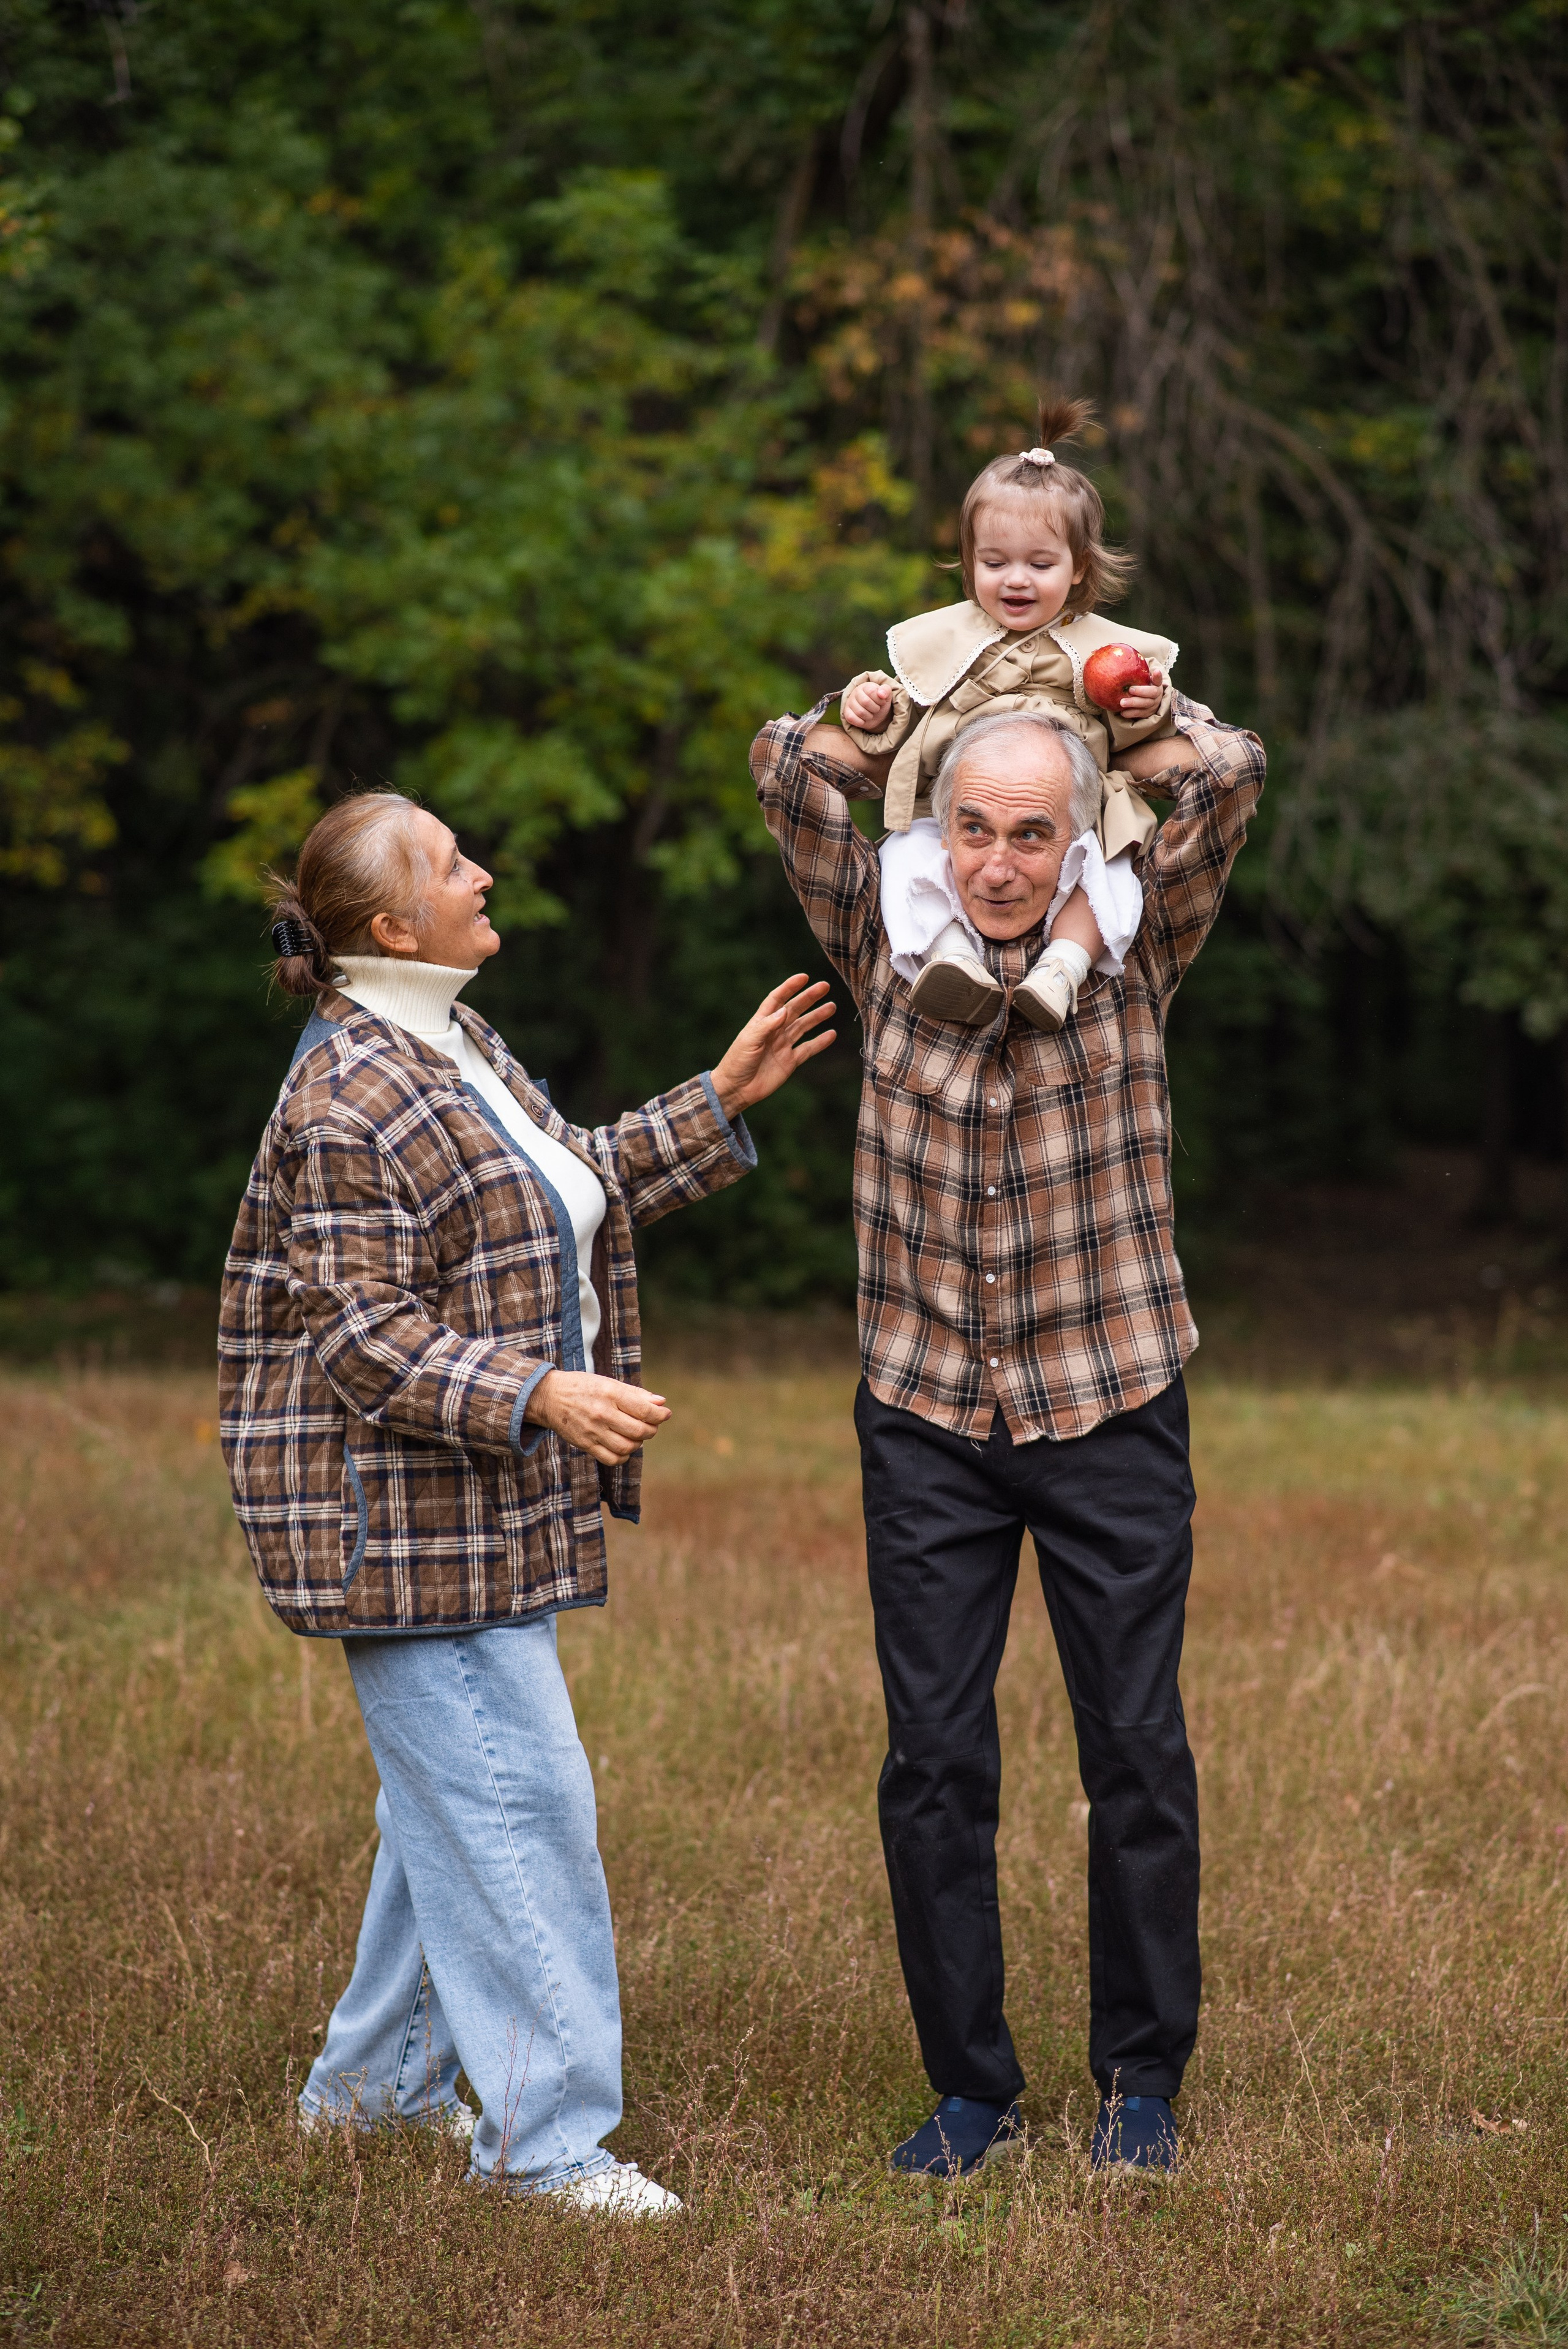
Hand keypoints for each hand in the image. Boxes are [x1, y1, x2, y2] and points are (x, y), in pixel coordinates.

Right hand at [525, 1370, 670, 1465]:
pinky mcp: (585, 1444)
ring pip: (627, 1447)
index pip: (644, 1410)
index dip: (660, 1415)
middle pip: (638, 1431)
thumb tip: (661, 1403)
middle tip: (651, 1426)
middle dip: (651, 1430)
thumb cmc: (583, 1387)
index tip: (665, 1414)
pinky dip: (623, 1456)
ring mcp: (593, 1431)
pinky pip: (611, 1459)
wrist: (549, 1397)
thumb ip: (635, 1394)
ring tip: (636, 1435)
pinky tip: (623, 1447)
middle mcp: (602, 1413)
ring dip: (638, 1443)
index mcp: (609, 1394)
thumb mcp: (608, 1383)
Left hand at [710, 974, 836, 1118]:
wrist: (737, 1089)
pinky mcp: (790, 1061)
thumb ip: (767, 1026)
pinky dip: (820, 1042)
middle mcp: (774, 1031)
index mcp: (761, 1022)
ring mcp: (783, 1045)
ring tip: (832, 1007)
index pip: (777, 999)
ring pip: (804, 1026)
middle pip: (795, 1009)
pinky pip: (808, 1049)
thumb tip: (785, 1010)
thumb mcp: (749, 1041)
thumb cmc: (737, 1062)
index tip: (804, 977)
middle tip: (825, 987)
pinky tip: (831, 1034)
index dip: (789, 987)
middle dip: (809, 998)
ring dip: (817, 1016)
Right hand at [842, 672, 894, 730]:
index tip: (882, 702)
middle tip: (876, 709)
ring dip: (869, 716)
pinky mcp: (846, 712)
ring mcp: (850, 702)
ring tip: (871, 714)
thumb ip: (886, 690)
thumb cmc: (880, 702)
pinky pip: (851, 719)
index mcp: (866, 686)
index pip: (872, 691)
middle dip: (875, 708)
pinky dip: (861, 722)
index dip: (880, 700)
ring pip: (860, 712)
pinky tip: (864, 719)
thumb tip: (881, 694)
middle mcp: (855, 692)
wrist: (875, 714)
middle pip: (866, 702)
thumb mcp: (886, 695)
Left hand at [1119, 662, 1164, 719]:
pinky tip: (1122, 712)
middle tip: (1130, 689)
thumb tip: (1124, 658)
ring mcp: (1153, 705)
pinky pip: (1140, 714)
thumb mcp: (1142, 678)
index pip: (1158, 679)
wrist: (1144, 700)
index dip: (1157, 676)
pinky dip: (1131, 713)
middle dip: (1141, 691)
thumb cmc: (1140, 685)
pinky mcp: (1147, 713)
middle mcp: (1157, 694)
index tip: (1156, 671)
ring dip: (1133, 704)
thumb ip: (1138, 671)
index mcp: (1156, 684)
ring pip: (1145, 705)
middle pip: (1152, 693)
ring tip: (1122, 702)